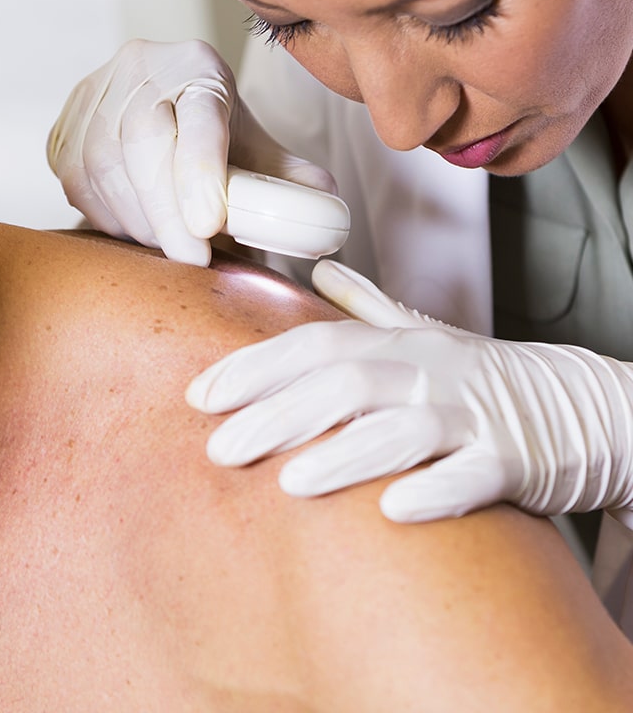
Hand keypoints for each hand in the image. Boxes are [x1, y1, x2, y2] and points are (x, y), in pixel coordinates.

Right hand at [46, 38, 334, 265]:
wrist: (160, 108)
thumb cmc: (217, 137)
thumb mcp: (259, 150)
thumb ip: (289, 181)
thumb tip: (323, 217)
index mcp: (198, 66)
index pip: (200, 113)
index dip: (200, 169)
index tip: (209, 224)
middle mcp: (139, 68)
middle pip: (143, 141)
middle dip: (166, 212)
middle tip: (193, 261)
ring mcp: (92, 96)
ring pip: (104, 168)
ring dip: (139, 223)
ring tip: (172, 248)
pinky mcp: (61, 129)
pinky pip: (77, 185)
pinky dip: (109, 218)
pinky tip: (137, 229)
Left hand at [187, 259, 632, 523]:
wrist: (580, 402)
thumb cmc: (480, 374)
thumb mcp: (421, 334)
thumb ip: (367, 307)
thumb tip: (320, 267)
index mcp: (397, 342)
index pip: (313, 344)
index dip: (255, 367)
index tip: (199, 395)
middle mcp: (427, 371)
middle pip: (345, 383)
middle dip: (276, 415)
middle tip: (217, 450)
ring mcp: (471, 415)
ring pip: (403, 429)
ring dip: (344, 454)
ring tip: (288, 482)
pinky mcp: (514, 462)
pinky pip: (474, 475)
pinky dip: (436, 491)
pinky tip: (391, 512)